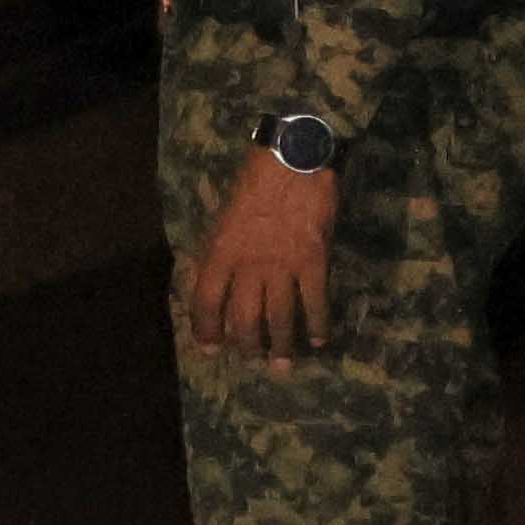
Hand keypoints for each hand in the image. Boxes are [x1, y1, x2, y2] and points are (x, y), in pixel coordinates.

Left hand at [180, 150, 342, 355]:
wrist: (293, 159)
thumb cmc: (254, 181)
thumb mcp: (224, 215)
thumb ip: (222, 250)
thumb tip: (221, 279)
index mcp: (220, 252)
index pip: (206, 302)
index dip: (206, 329)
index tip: (210, 348)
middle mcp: (249, 266)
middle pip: (244, 318)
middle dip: (247, 345)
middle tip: (253, 360)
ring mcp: (283, 266)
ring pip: (279, 318)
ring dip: (281, 346)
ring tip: (283, 365)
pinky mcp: (314, 262)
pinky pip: (315, 303)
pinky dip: (317, 325)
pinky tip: (318, 340)